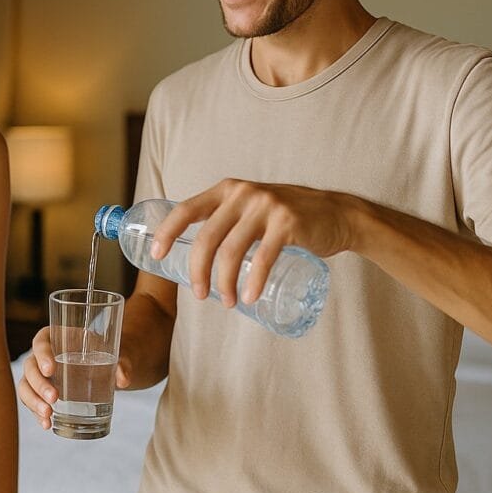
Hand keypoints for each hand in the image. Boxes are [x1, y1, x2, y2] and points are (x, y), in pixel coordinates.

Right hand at [17, 327, 132, 429]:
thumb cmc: (108, 354)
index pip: (41, 342)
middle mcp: (43, 355)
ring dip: (33, 401)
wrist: (107, 368)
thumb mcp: (117, 354)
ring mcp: (40, 375)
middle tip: (54, 398)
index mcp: (57, 336)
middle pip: (31, 366)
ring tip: (48, 415)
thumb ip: (122, 363)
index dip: (42, 354)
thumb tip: (123, 380)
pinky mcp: (41, 392)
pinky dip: (36, 413)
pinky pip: (31, 401)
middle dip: (39, 384)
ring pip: (26, 386)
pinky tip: (46, 424)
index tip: (51, 369)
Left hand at [150, 179, 355, 306]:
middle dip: (198, 271)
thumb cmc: (286, 219)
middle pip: (207, 237)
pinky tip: (250, 298)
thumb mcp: (250, 209)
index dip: (167, 232)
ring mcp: (265, 206)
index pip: (186, 209)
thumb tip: (194, 252)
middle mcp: (242, 193)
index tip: (155, 255)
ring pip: (231, 251)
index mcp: (226, 189)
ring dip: (225, 283)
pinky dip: (253, 281)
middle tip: (199, 295)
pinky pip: (262, 257)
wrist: (336, 214)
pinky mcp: (287, 223)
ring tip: (228, 303)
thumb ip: (226, 220)